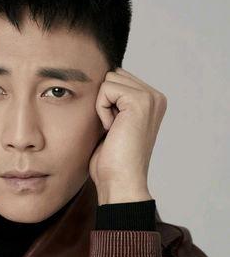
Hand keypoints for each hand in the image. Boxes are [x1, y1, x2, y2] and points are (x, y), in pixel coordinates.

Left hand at [89, 67, 166, 203]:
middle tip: (112, 128)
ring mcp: (150, 98)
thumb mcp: (114, 124)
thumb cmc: (112, 160)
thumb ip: (114, 101)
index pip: (117, 78)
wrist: (120, 181)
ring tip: (113, 129)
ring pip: (108, 80)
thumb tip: (100, 81)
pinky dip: (101, 110)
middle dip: (104, 100)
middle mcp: (155, 97)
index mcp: (152, 101)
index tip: (114, 127)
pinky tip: (111, 129)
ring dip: (102, 106)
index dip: (106, 101)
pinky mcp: (140, 101)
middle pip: (112, 75)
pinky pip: (105, 89)